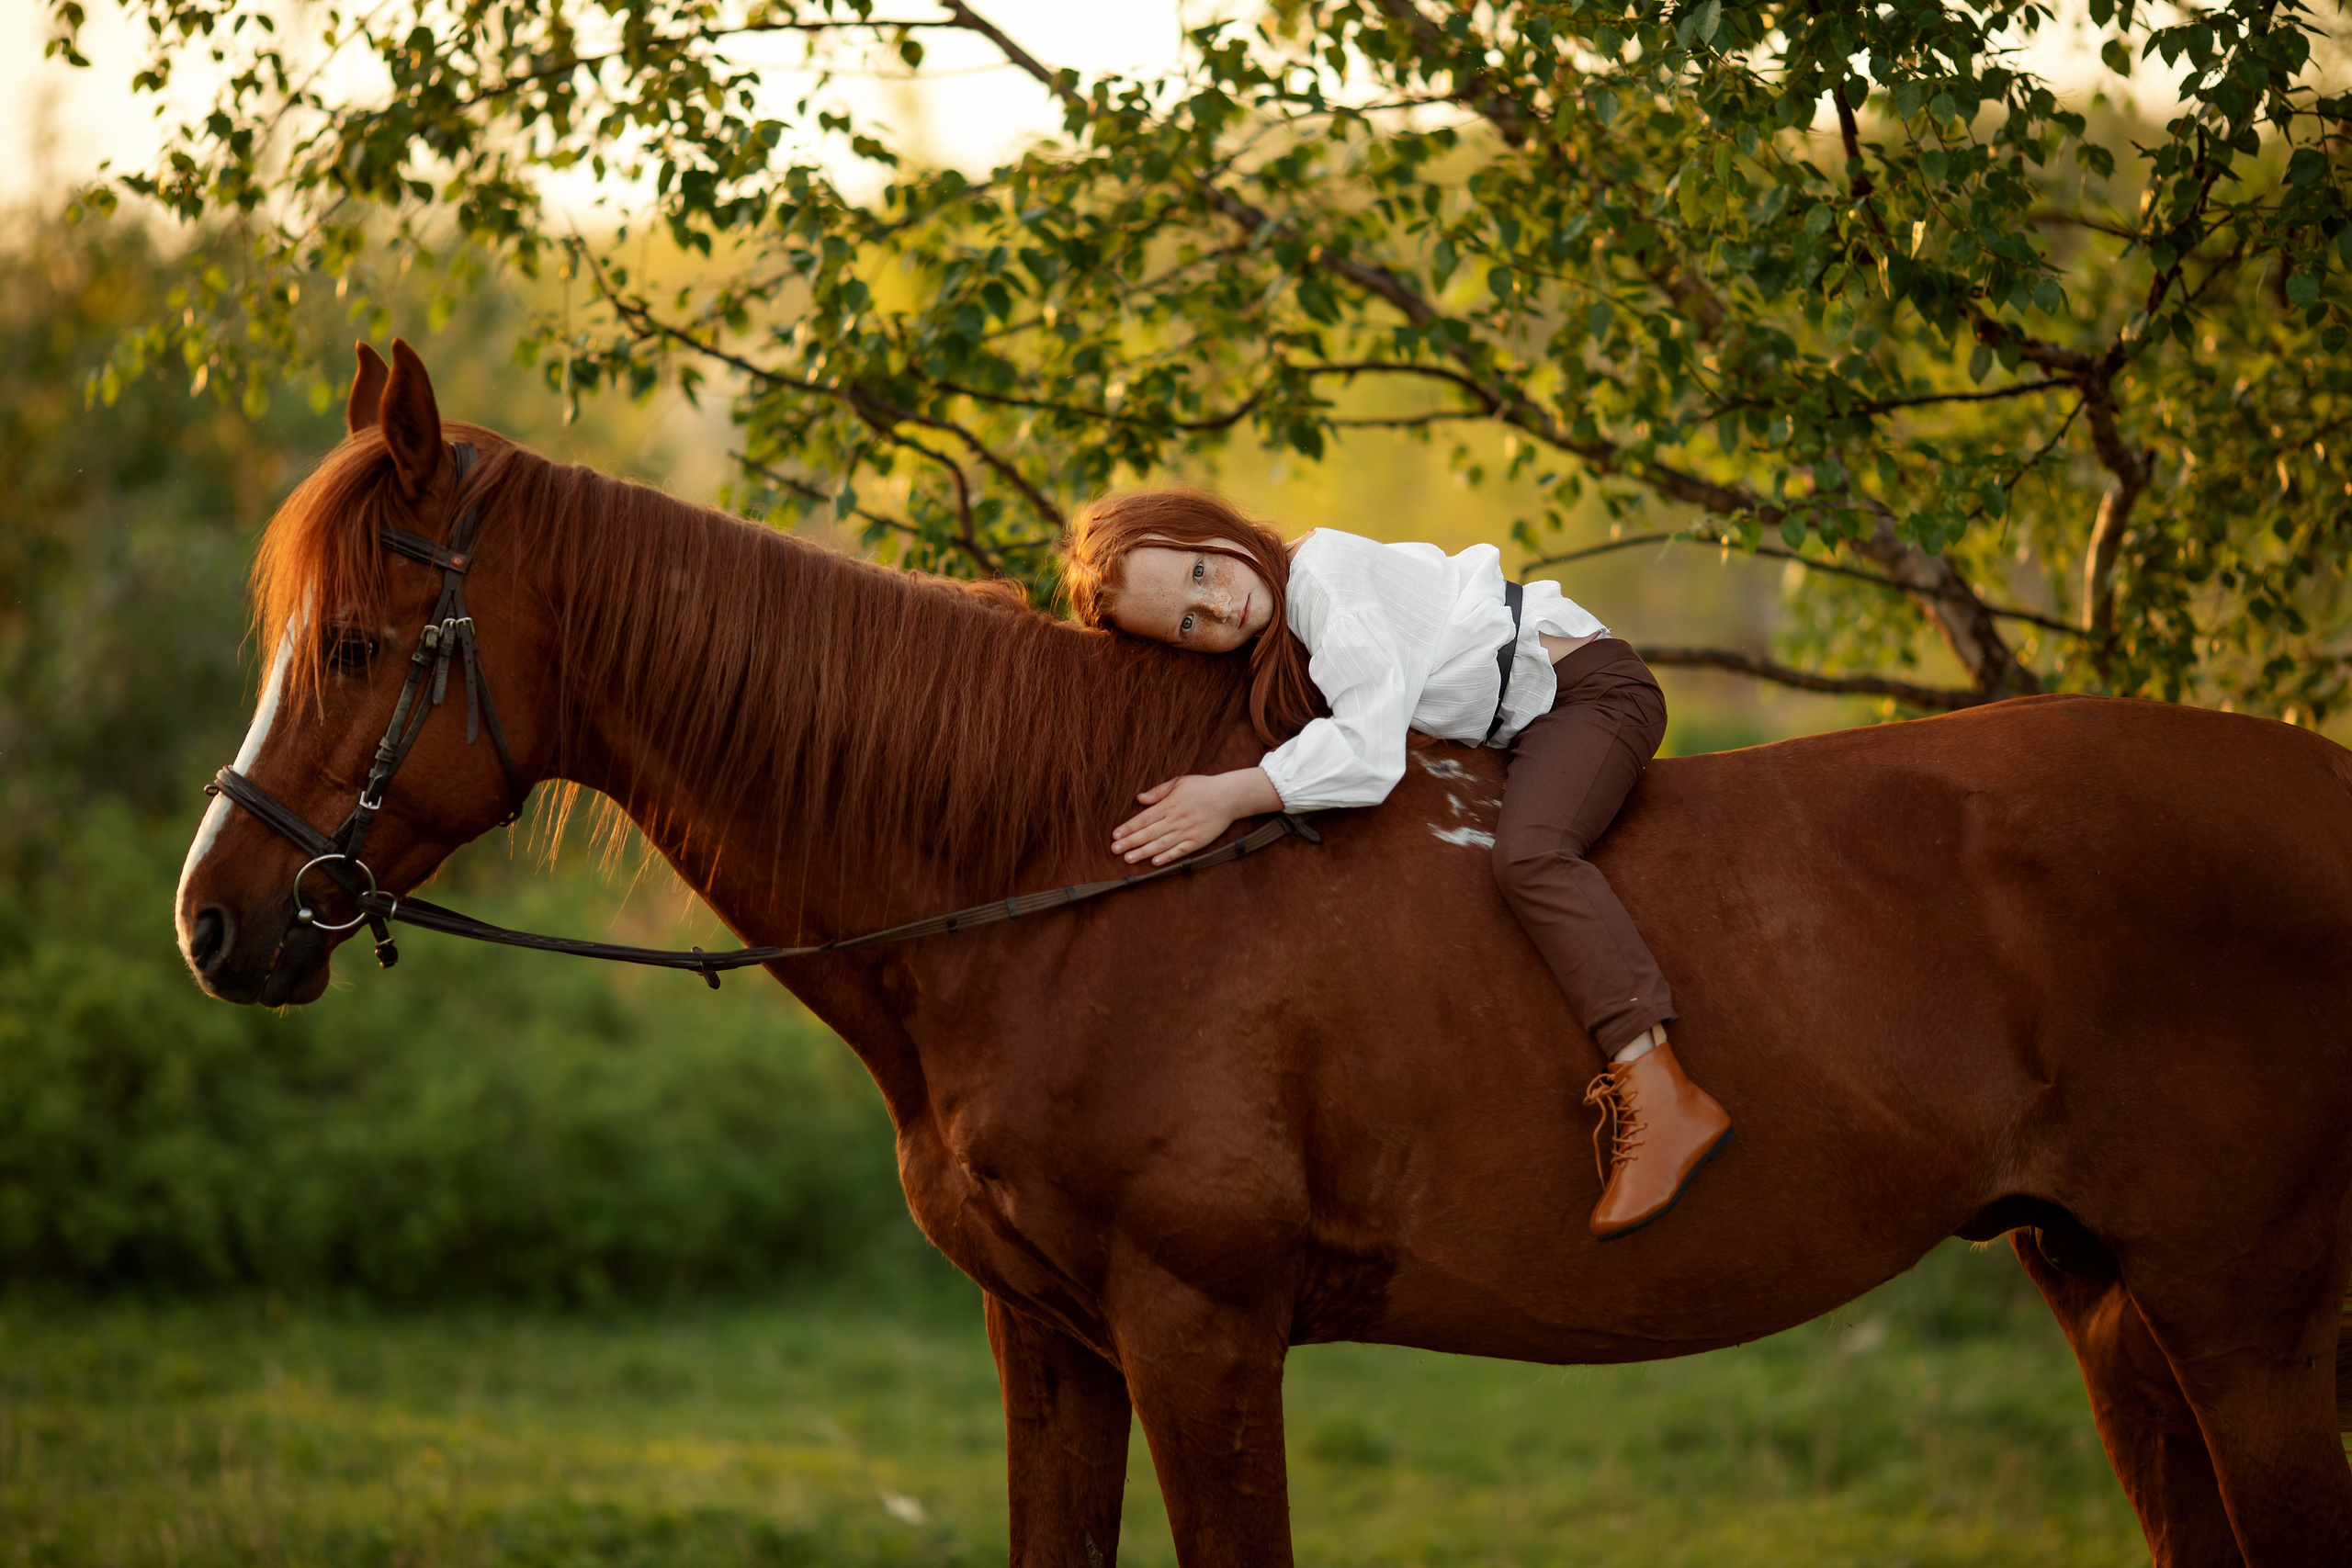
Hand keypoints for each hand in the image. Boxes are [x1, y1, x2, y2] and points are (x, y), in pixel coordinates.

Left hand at [1112, 768, 1281, 864]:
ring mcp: (1188, 831)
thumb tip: (1139, 798)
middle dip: (1130, 842)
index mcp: (1169, 805)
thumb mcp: (1179, 782)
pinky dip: (1168, 857)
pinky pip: (1180, 851)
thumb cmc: (1202, 787)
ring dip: (1144, 852)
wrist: (1229, 796)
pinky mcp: (1199, 841)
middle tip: (1114, 850)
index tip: (1115, 835)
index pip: (1144, 818)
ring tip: (1128, 859)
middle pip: (1149, 833)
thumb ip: (1158, 791)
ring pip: (1161, 844)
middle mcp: (1176, 819)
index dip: (1128, 828)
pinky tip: (1155, 863)